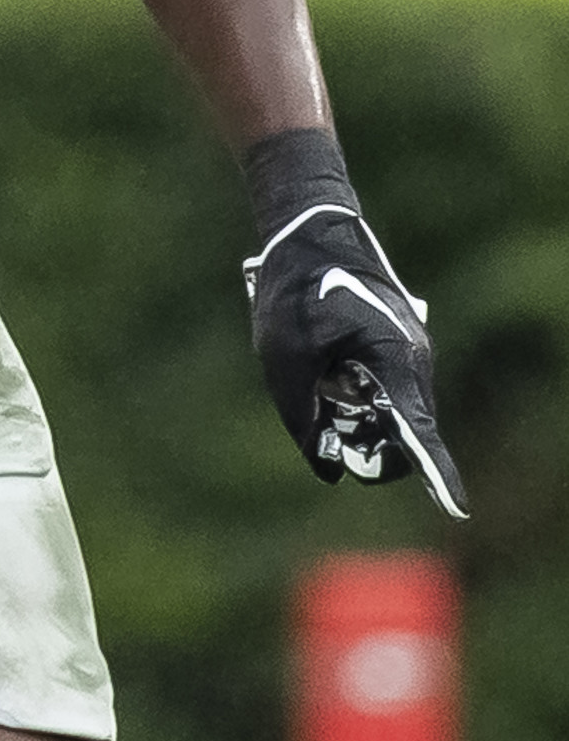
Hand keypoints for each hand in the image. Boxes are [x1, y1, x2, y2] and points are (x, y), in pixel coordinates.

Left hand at [244, 135, 464, 514]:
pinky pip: (375, 392)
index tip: (457, 509)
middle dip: (361, 441)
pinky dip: (349, 395)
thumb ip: (301, 415)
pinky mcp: (390, 353)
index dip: (434, 474)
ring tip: (314, 371)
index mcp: (394, 362)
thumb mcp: (283, 355)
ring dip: (350, 414)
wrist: (311, 231)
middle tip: (317, 413)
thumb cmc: (296, 289)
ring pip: (383, 414)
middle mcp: (411, 365)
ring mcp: (404, 359)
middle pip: (397, 435)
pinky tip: (319, 363)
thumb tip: (325, 467)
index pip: (417, 431)